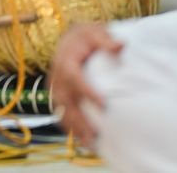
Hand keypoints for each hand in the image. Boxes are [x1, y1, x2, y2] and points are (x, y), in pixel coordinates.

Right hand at [48, 23, 122, 148]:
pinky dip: (68, 127)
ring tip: (89, 143)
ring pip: (61, 109)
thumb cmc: (88, 37)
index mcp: (65, 58)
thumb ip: (106, 40)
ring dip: (73, 127)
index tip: (103, 104)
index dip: (85, 90)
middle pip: (65, 98)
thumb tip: (121, 45)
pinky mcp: (58, 93)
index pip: (72, 75)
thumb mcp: (96, 32)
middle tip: (95, 133)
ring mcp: (55, 85)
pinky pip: (59, 112)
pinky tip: (81, 140)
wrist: (72, 38)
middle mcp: (57, 73)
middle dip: (78, 117)